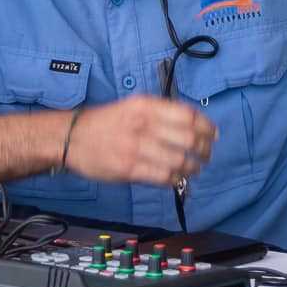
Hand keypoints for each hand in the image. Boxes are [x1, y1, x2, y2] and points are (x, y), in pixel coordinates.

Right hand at [63, 96, 216, 185]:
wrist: (72, 136)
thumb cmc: (106, 122)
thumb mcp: (133, 106)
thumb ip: (161, 113)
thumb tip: (194, 127)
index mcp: (146, 106)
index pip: (188, 115)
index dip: (207, 127)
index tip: (214, 135)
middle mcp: (143, 124)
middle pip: (189, 139)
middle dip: (204, 150)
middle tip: (206, 156)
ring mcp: (136, 147)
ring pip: (179, 161)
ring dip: (192, 168)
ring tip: (194, 169)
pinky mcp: (129, 169)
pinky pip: (163, 177)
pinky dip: (175, 180)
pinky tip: (176, 179)